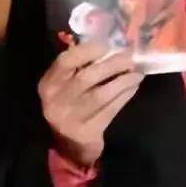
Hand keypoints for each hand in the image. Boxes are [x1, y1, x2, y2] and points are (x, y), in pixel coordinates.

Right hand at [38, 41, 143, 166]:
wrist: (68, 142)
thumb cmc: (68, 103)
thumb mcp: (63, 84)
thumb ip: (76, 65)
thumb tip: (105, 44)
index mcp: (49, 83)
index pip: (65, 61)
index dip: (87, 51)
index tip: (108, 44)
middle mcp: (58, 100)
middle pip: (87, 77)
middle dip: (112, 65)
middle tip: (129, 57)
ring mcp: (73, 117)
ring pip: (102, 95)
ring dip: (123, 81)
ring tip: (136, 73)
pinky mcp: (89, 130)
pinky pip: (110, 109)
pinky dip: (124, 96)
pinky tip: (133, 87)